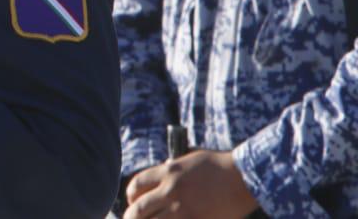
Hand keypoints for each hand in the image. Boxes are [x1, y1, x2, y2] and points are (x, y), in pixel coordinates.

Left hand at [124, 150, 259, 218]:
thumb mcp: (188, 162)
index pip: (136, 185)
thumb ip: (170, 172)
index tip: (132, 202)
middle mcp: (171, 190)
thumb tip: (157, 184)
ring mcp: (183, 208)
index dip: (130, 196)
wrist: (244, 178)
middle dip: (131, 217)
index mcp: (167, 172)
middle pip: (138, 209)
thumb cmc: (219, 167)